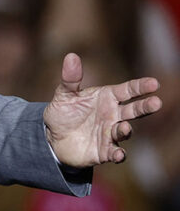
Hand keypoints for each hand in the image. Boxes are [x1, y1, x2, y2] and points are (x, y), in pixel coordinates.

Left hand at [44, 52, 161, 167]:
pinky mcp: (105, 151)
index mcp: (107, 98)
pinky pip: (115, 153)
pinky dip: (119, 154)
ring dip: (126, 130)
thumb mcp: (64, 94)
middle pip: (134, 110)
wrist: (53, 137)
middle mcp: (113, 115)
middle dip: (146, 107)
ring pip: (124, 132)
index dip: (140, 87)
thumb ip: (70, 78)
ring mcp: (110, 133)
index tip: (154, 83)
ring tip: (123, 127)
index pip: (128, 90)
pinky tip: (119, 154)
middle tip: (156, 102)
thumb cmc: (64, 112)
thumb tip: (71, 56)